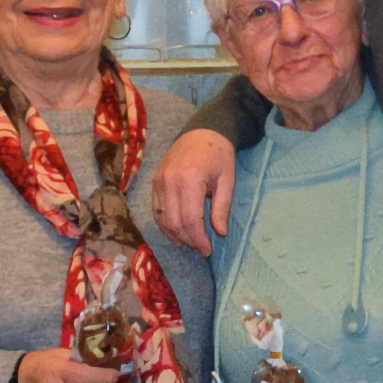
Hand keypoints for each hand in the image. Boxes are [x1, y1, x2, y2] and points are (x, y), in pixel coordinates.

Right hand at [149, 129, 238, 254]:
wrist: (202, 132)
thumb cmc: (218, 155)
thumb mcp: (227, 180)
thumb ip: (222, 208)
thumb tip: (220, 233)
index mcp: (190, 179)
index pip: (190, 219)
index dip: (198, 239)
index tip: (208, 250)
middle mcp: (169, 181)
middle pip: (174, 222)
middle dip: (188, 240)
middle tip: (200, 248)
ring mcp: (159, 181)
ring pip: (162, 218)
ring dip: (175, 235)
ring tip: (189, 243)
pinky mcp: (154, 182)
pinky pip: (156, 209)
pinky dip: (164, 224)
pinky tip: (175, 232)